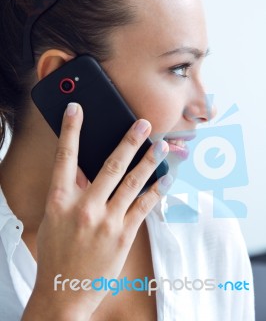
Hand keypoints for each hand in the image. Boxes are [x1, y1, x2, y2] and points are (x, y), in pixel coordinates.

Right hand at [22, 102, 171, 319]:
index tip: (77, 108)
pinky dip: (157, 190)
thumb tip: (84, 166)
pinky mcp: (123, 235)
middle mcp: (84, 207)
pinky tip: (167, 178)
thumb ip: (69, 190)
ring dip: (150, 161)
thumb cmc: (56, 252)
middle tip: (143, 124)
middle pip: (110, 165)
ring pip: (133, 183)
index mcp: (60, 199)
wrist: (63, 291)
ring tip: (162, 145)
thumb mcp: (54, 217)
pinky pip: (144, 207)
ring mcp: (106, 221)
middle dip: (129, 141)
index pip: (65, 156)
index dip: (71, 129)